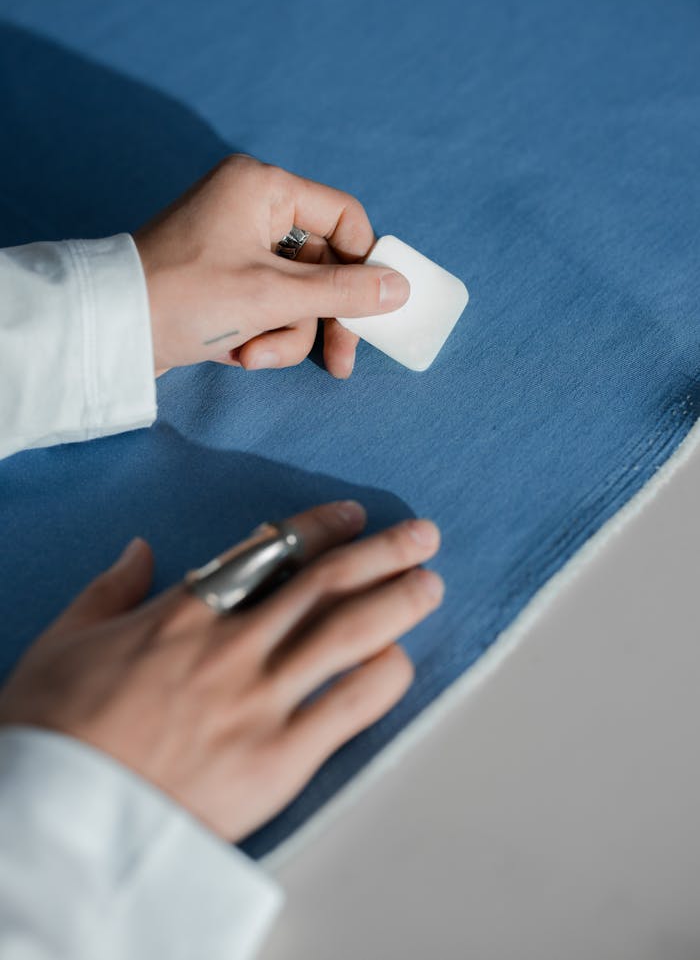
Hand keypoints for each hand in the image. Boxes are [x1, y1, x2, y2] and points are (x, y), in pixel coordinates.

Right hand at [0, 502, 442, 841]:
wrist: (57, 819)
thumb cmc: (52, 729)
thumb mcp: (63, 640)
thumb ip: (110, 589)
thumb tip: (141, 549)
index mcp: (185, 612)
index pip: (271, 553)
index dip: (320, 529)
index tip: (352, 516)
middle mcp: (234, 644)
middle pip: (326, 584)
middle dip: (381, 553)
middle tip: (424, 535)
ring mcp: (261, 699)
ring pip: (348, 633)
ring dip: (397, 602)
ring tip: (431, 584)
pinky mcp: (279, 758)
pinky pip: (349, 707)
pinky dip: (383, 679)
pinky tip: (402, 661)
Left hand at [134, 155, 410, 377]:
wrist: (111, 332)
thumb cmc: (186, 298)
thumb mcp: (273, 297)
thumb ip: (343, 293)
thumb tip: (400, 288)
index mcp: (263, 187)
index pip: (344, 217)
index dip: (364, 265)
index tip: (375, 309)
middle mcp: (251, 206)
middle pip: (323, 264)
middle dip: (319, 318)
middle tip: (340, 363)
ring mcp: (236, 244)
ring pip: (296, 294)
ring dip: (284, 334)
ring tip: (252, 356)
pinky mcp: (223, 279)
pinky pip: (267, 306)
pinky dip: (260, 335)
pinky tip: (236, 353)